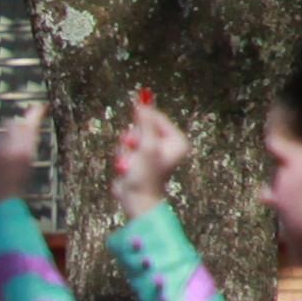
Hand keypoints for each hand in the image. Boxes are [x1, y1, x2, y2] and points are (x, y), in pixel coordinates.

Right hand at [110, 90, 191, 218]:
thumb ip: (145, 122)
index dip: (144, 117)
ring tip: (129, 162)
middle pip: (143, 127)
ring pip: (133, 137)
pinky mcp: (140, 159)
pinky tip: (126, 167)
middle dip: (133, 138)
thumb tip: (143, 100)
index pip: (158, 118)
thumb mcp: (147, 145)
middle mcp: (167, 145)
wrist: (136, 200)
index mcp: (176, 141)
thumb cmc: (146, 176)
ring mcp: (153, 153)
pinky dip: (124, 155)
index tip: (135, 116)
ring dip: (126, 148)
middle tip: (134, 148)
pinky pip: (128, 148)